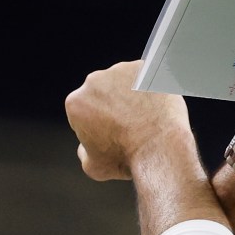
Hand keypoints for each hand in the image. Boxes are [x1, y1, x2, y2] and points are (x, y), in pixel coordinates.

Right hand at [65, 60, 190, 180]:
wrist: (159, 148)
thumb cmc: (125, 159)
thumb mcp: (93, 166)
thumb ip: (83, 151)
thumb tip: (85, 145)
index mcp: (75, 103)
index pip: (83, 111)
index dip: (95, 124)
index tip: (110, 134)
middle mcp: (93, 81)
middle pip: (101, 93)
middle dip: (111, 105)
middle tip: (128, 125)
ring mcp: (120, 71)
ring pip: (123, 83)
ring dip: (130, 95)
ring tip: (144, 117)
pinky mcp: (144, 68)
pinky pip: (145, 78)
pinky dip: (150, 89)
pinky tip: (156, 106)